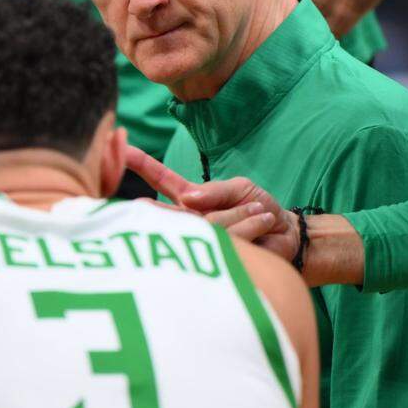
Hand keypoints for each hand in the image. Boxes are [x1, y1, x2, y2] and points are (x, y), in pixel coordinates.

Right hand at [124, 145, 299, 259]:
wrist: (287, 236)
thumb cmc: (260, 207)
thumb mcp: (240, 188)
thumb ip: (215, 191)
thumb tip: (187, 199)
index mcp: (190, 198)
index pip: (160, 180)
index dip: (141, 164)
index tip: (119, 148)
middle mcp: (190, 221)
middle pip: (174, 212)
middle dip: (183, 212)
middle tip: (193, 209)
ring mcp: (201, 243)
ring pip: (208, 225)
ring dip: (240, 214)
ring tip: (260, 212)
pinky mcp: (217, 259)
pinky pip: (228, 239)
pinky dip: (251, 226)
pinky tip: (263, 222)